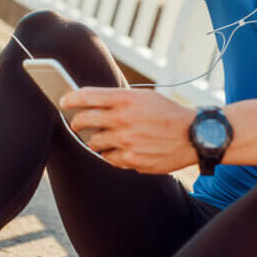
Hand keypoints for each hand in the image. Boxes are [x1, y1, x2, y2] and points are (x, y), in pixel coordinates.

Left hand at [60, 87, 197, 173]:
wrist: (193, 136)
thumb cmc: (167, 114)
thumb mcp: (144, 97)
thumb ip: (119, 99)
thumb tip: (92, 104)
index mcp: (125, 99)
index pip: (86, 96)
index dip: (69, 98)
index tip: (62, 101)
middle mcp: (122, 119)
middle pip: (83, 121)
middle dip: (75, 122)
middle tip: (75, 124)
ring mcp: (126, 142)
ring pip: (93, 143)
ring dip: (93, 141)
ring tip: (99, 138)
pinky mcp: (131, 161)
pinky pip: (108, 158)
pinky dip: (109, 154)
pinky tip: (116, 149)